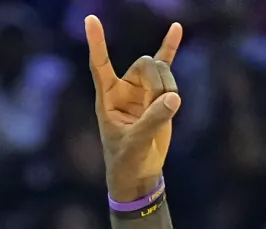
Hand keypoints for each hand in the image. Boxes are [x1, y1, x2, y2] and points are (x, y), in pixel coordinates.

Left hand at [85, 16, 182, 201]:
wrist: (138, 172)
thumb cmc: (127, 160)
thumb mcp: (136, 142)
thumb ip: (153, 120)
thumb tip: (173, 97)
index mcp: (107, 98)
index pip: (99, 65)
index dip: (96, 43)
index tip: (90, 19)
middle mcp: (123, 88)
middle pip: (145, 65)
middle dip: (159, 81)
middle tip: (162, 104)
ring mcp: (142, 89)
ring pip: (162, 70)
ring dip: (169, 86)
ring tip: (167, 109)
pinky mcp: (158, 93)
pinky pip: (166, 65)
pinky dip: (170, 47)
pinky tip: (176, 28)